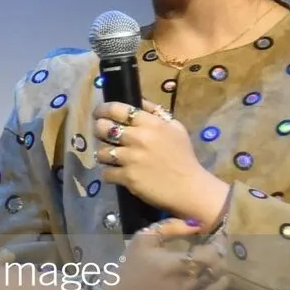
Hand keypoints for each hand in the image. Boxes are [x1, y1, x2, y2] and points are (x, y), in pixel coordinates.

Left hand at [92, 98, 229, 225]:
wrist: (189, 188)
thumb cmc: (183, 157)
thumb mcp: (175, 128)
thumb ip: (156, 113)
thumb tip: (138, 102)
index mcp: (150, 123)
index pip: (117, 109)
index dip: (103, 109)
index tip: (99, 113)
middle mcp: (138, 138)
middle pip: (104, 128)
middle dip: (99, 130)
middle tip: (103, 135)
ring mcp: (131, 158)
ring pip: (101, 152)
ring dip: (104, 154)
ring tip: (111, 157)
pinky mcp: (128, 177)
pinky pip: (106, 173)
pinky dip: (109, 174)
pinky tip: (116, 174)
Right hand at [108, 217, 228, 289]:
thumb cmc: (130, 267)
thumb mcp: (143, 239)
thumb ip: (170, 227)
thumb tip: (196, 224)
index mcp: (174, 265)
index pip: (211, 254)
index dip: (218, 244)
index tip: (215, 237)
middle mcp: (185, 286)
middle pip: (219, 269)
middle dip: (220, 256)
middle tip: (213, 249)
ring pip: (220, 286)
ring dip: (220, 272)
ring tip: (211, 265)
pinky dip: (217, 289)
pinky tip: (208, 282)